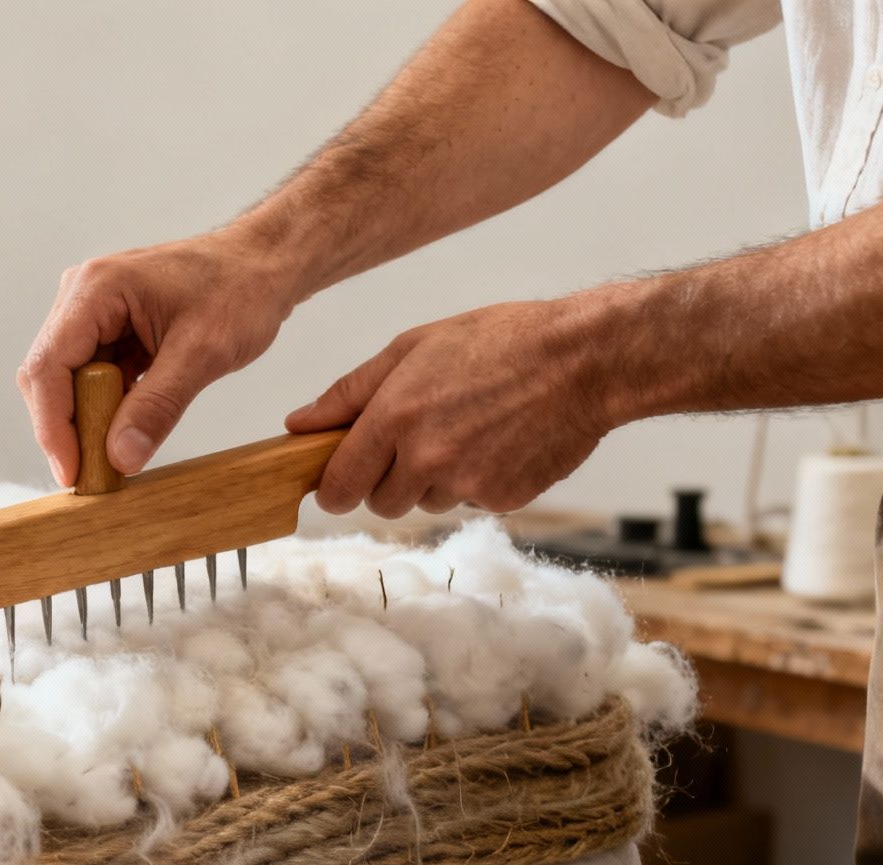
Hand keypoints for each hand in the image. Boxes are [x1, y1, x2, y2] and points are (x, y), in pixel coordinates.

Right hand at [18, 228, 300, 484]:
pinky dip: (106, 409)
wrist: (264, 264)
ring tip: (112, 458)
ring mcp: (94, 312)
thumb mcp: (203, 353)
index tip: (72, 472)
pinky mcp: (110, 329)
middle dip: (67, 428)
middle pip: (49, 376)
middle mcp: (82, 296)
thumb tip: (120, 457)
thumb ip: (158, 405)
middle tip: (94, 476)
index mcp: (96, 288)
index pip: (48, 366)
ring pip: (68, 381)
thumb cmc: (241, 289)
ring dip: (87, 421)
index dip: (53, 426)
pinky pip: (93, 377)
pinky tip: (125, 431)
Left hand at [286, 294, 622, 517]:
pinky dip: (477, 482)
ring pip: (426, 504)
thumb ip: (349, 393)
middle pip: (381, 503)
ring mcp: (467, 483)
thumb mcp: (412, 348)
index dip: (334, 488)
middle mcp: (426, 458)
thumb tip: (298, 425)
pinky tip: (498, 442)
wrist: (584, 360)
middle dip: (389, 480)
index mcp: (395, 418)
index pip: (339, 486)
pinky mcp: (502, 499)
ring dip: (434, 480)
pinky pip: (470, 503)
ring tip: (466, 430)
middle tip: (417, 439)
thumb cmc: (499, 342)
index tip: (338, 482)